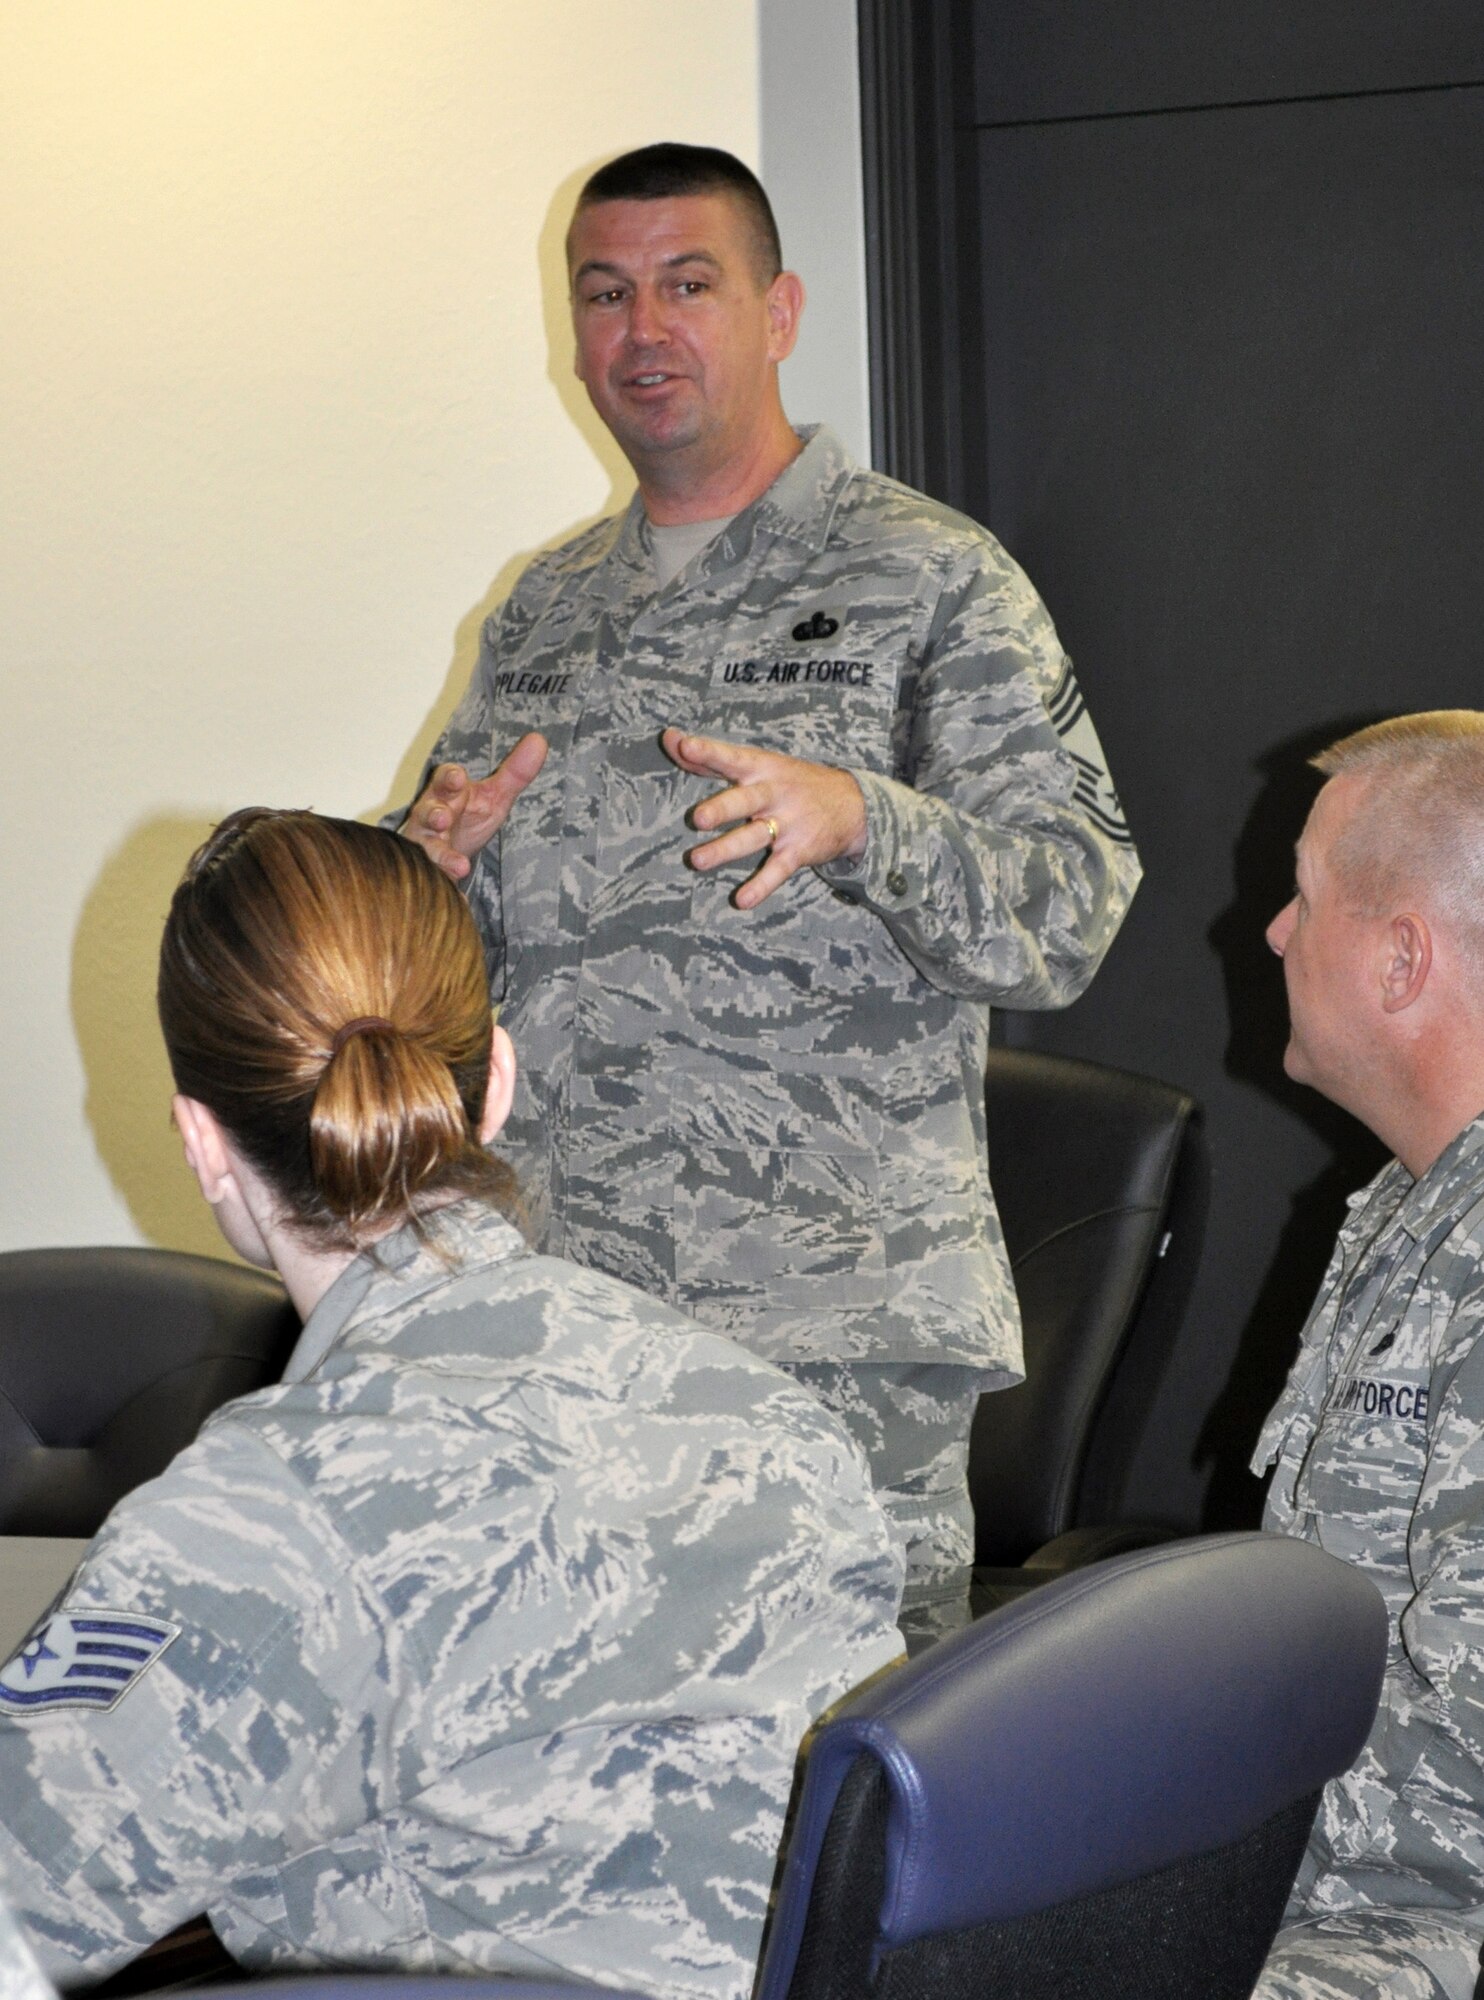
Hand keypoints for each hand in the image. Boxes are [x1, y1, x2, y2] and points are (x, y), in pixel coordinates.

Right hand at [402, 732, 547, 881]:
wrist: (447, 853)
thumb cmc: (468, 818)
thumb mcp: (494, 797)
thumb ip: (515, 772)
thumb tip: (539, 739)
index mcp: (448, 793)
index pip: (444, 780)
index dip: (449, 779)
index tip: (459, 779)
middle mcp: (430, 817)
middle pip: (427, 812)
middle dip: (433, 814)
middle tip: (442, 819)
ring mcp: (425, 846)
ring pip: (426, 848)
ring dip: (440, 855)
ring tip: (458, 866)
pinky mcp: (428, 872)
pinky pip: (437, 881)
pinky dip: (449, 888)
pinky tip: (461, 901)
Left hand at [662, 728, 866, 909]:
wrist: (854, 804)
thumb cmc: (792, 781)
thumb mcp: (758, 764)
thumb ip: (710, 758)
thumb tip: (669, 739)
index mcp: (761, 768)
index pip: (731, 758)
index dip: (709, 752)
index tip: (686, 746)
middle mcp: (773, 793)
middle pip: (745, 800)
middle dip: (722, 809)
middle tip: (698, 818)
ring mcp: (787, 823)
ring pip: (754, 837)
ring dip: (726, 849)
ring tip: (698, 861)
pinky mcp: (798, 851)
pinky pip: (777, 870)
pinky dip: (760, 886)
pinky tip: (742, 899)